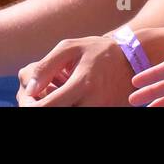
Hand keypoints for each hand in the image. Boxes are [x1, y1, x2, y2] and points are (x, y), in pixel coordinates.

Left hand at [16, 35, 134, 106]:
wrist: (134, 58)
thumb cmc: (98, 51)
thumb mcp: (71, 48)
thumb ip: (47, 66)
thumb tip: (30, 90)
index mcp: (83, 83)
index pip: (47, 106)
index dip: (30, 106)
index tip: (28, 100)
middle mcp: (94, 102)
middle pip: (59, 115)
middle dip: (43, 110)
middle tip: (40, 101)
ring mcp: (103, 110)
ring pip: (72, 116)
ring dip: (59, 109)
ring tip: (57, 99)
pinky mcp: (109, 113)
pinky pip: (85, 115)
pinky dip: (73, 108)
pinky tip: (70, 100)